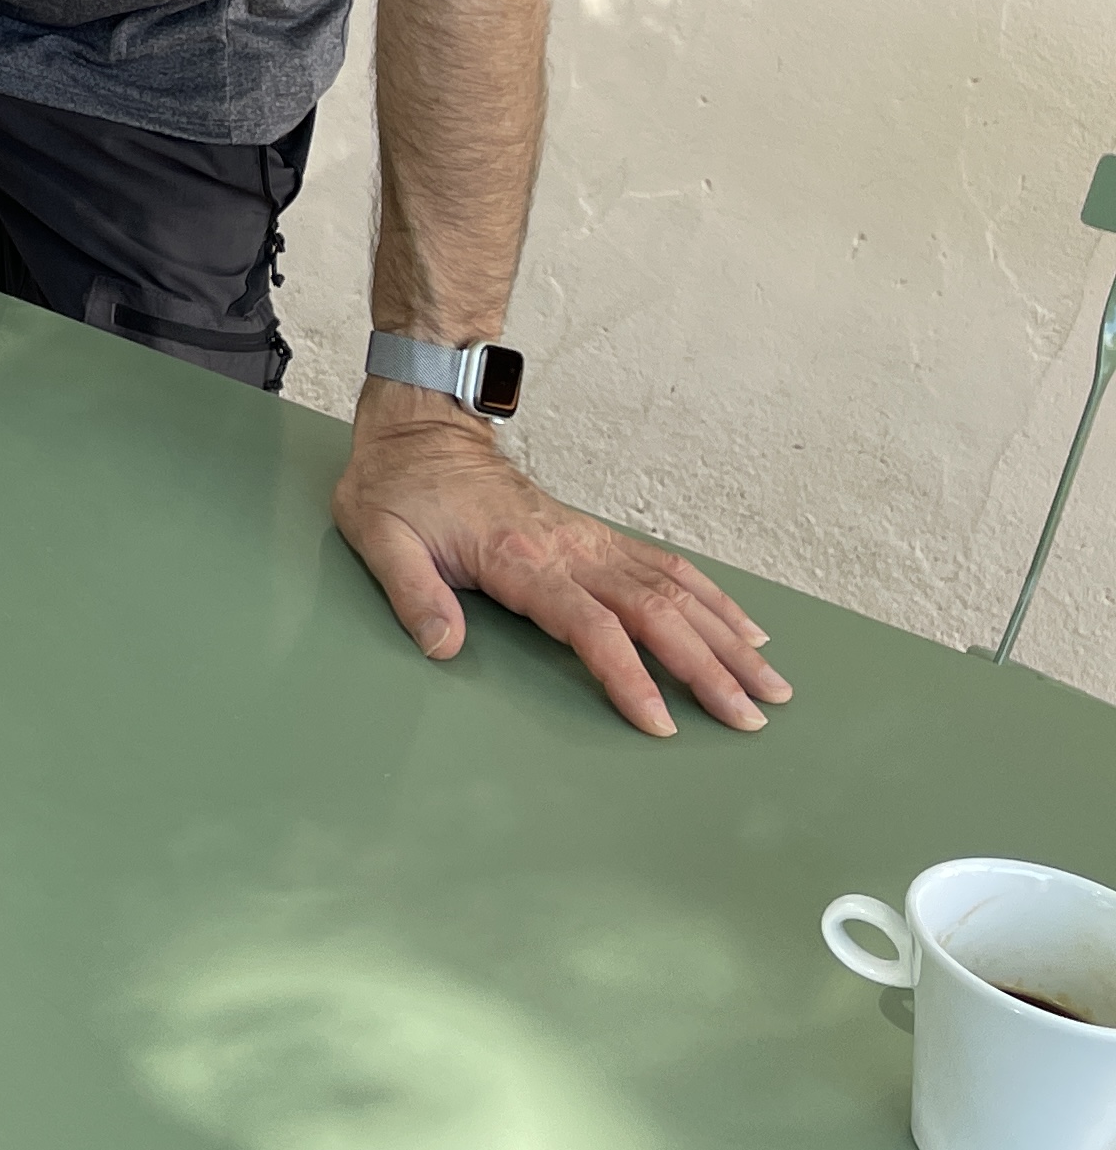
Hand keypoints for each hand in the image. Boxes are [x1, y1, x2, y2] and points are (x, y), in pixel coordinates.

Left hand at [331, 381, 790, 735]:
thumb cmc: (396, 487)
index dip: (629, 676)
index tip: (661, 722)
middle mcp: (570, 549)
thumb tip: (442, 647)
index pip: (591, 626)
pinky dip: (712, 599)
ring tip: (771, 683)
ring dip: (726, 638)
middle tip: (750, 717)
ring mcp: (589, 540)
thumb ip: (412, 594)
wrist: (419, 427)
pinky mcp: (595, 536)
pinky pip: (667, 566)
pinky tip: (744, 629)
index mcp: (520, 559)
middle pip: (655, 612)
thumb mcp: (378, 538)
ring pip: (675, 590)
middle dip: (707, 668)